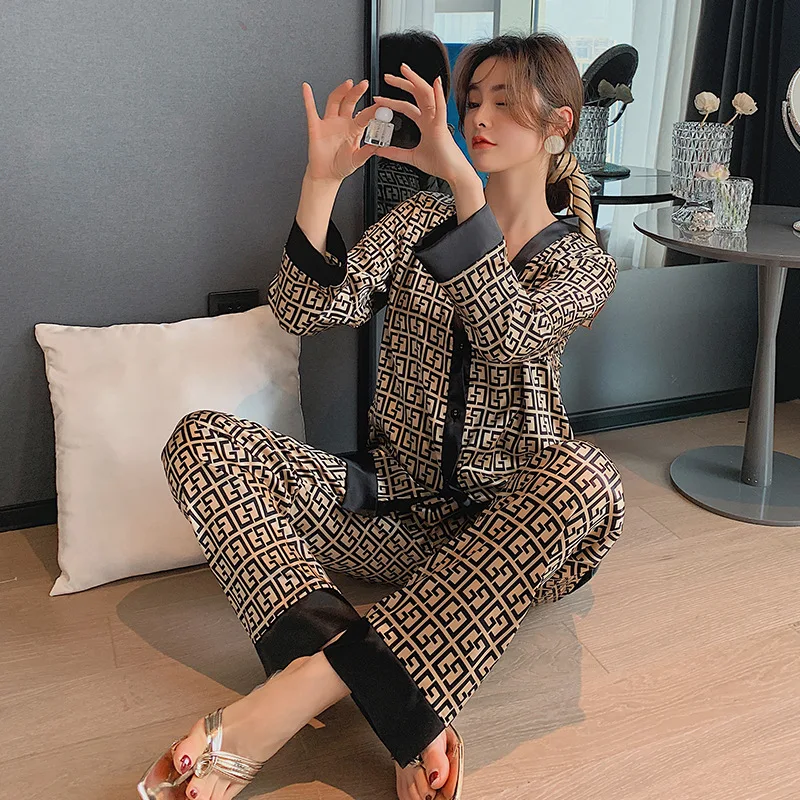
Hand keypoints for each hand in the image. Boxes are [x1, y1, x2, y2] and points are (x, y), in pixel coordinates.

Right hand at [302, 79, 380, 182]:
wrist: (326, 175)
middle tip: (364, 84)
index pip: (364, 116)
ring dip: (340, 91)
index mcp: (354, 130)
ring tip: (348, 83)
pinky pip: (311, 110)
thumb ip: (366, 152)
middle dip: (356, 92)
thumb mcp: (358, 160)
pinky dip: (308, 98)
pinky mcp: (316, 127)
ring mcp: (329, 123)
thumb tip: (378, 146)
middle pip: (349, 102)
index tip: (381, 105)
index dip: (372, 110)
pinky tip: (306, 88)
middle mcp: (342, 123)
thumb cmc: (341, 166)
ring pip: (335, 102)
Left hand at [374, 64, 474, 184]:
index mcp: (426, 124)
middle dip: (402, 83)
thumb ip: (396, 153)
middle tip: (388, 77)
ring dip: (415, 81)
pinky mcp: (442, 127)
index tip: (379, 100)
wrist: (453, 173)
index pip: (407, 107)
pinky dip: (438, 94)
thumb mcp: (411, 157)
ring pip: (427, 94)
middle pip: (416, 94)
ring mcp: (437, 120)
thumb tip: (380, 151)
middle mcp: (431, 118)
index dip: (393, 102)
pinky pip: (441, 108)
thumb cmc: (439, 164)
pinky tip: (435, 83)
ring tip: (404, 71)